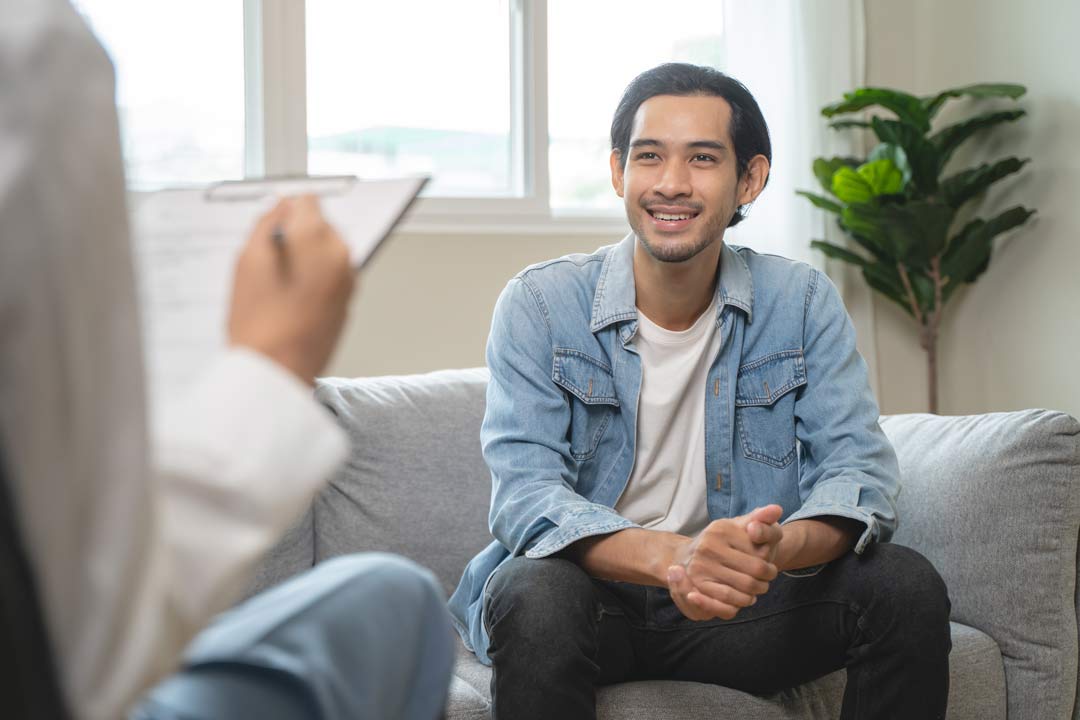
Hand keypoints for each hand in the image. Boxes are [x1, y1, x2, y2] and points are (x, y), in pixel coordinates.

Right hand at [228, 195, 355, 384]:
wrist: (277, 374)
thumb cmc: (259, 323)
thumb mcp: (248, 261)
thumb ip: (266, 223)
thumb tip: (280, 205)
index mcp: (320, 239)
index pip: (308, 201)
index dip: (285, 209)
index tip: (270, 224)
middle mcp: (343, 256)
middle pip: (320, 226)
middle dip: (296, 236)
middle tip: (267, 262)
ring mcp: (349, 282)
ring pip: (325, 252)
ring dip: (304, 259)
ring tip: (276, 286)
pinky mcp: (347, 303)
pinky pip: (329, 277)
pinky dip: (312, 280)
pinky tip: (288, 301)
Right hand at [667, 505, 782, 620]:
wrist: (690, 555)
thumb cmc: (723, 540)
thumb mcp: (741, 524)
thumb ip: (761, 517)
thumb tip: (777, 509)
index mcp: (722, 529)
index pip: (760, 552)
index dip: (770, 562)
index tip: (770, 565)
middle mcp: (709, 546)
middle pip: (754, 571)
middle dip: (766, 579)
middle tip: (767, 580)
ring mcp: (701, 566)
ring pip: (743, 588)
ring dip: (756, 592)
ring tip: (758, 589)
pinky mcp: (697, 585)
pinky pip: (728, 602)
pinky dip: (741, 602)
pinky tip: (745, 598)